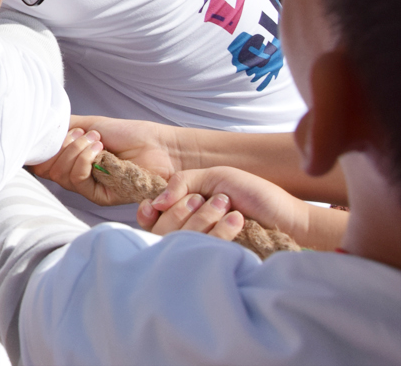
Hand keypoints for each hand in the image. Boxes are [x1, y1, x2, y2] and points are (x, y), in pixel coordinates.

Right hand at [28, 128, 127, 204]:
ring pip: (61, 175)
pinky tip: (99, 150)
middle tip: (81, 134)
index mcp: (71, 160)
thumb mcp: (87, 124)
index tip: (52, 134)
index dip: (42, 150)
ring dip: (75, 151)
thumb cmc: (126, 134)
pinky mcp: (100, 196)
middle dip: (61, 147)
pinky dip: (84, 161)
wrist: (156, 145)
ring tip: (96, 140)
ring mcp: (88, 187)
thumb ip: (62, 128)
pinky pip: (78, 181)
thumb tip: (37, 130)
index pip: (42, 163)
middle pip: (47, 169)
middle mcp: (76, 175)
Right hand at [139, 165, 336, 245]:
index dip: (148, 212)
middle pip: (163, 225)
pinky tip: (238, 221)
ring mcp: (202, 246)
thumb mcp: (217, 176)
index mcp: (183, 208)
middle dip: (186, 208)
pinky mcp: (217, 258)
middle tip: (215, 199)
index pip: (149, 216)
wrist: (287, 217)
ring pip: (181, 236)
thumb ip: (182, 182)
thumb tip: (156, 203)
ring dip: (206, 217)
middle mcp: (188, 229)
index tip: (156, 206)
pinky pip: (203, 248)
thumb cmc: (255, 194)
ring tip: (230, 208)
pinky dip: (220, 230)